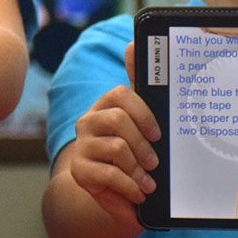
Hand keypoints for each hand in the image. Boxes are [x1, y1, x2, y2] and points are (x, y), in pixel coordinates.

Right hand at [67, 42, 160, 227]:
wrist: (118, 191)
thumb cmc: (135, 153)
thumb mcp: (143, 124)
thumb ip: (142, 85)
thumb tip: (132, 44)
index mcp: (107, 105)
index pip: (120, 95)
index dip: (143, 113)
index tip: (158, 134)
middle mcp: (90, 121)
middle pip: (118, 120)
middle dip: (142, 144)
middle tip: (155, 162)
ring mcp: (82, 145)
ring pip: (116, 148)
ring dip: (138, 170)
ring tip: (149, 183)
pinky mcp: (79, 171)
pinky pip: (107, 174)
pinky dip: (128, 186)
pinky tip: (137, 193)